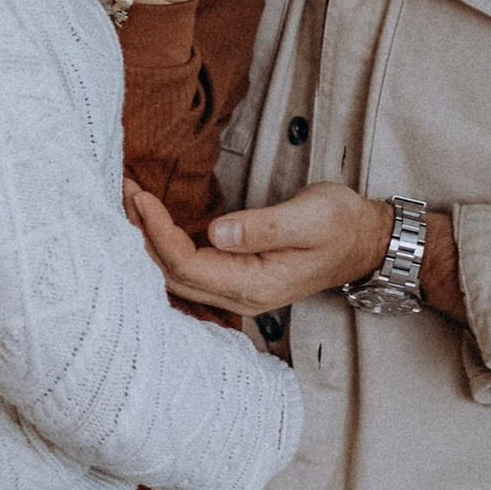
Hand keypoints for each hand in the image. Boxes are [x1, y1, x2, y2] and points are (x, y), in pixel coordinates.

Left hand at [131, 183, 395, 314]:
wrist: (366, 241)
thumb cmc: (341, 225)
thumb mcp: (309, 218)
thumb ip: (263, 227)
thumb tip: (217, 232)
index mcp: (254, 284)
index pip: (187, 264)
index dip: (158, 233)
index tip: (141, 197)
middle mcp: (240, 295)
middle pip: (172, 274)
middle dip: (143, 236)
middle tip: (125, 194)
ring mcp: (237, 291)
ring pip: (176, 275)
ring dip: (150, 241)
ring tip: (132, 203)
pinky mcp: (236, 278)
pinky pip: (189, 269)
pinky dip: (166, 245)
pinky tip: (155, 222)